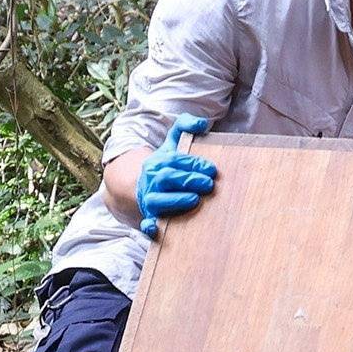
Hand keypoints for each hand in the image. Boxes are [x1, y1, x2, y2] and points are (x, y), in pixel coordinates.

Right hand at [134, 115, 216, 237]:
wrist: (141, 186)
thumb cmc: (166, 165)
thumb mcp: (172, 143)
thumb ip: (185, 127)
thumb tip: (202, 122)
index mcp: (159, 162)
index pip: (175, 160)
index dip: (193, 164)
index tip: (212, 169)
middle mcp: (152, 180)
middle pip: (167, 178)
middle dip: (188, 181)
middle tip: (209, 184)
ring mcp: (149, 200)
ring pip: (157, 201)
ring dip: (175, 201)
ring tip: (195, 200)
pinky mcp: (149, 217)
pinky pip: (146, 224)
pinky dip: (150, 227)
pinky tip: (156, 228)